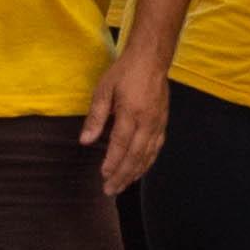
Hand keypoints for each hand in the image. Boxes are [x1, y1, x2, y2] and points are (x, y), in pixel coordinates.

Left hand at [84, 44, 169, 194]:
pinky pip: (156, 148)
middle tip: (110, 190)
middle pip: (136, 155)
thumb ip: (96, 117)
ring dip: (135, 173)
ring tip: (123, 186)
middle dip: (123, 175)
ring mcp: (158, 123)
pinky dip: (147, 162)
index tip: (103, 175)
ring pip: (148, 155)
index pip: (121, 144)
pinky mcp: (163, 122)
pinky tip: (140, 170)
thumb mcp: (104, 90)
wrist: (152, 59)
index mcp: (132, 112)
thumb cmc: (125, 72)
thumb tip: (86, 141)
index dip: (112, 162)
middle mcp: (148, 121)